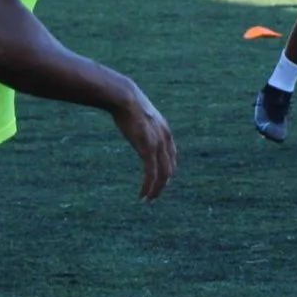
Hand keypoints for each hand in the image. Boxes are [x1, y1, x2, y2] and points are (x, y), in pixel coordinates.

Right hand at [111, 83, 176, 201]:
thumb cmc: (127, 102)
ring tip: (149, 199)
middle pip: (169, 168)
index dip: (167, 168)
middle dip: (163, 183)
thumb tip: (132, 118)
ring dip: (156, 189)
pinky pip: (151, 174)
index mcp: (165, 130)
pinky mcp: (147, 150)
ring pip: (162, 175)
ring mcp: (157, 145)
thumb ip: (141, 121)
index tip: (162, 178)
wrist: (125, 97)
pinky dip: (149, 186)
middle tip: (154, 194)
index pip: (171, 155)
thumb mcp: (139, 112)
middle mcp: (165, 139)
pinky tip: (143, 195)